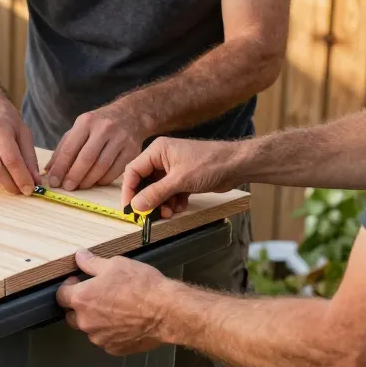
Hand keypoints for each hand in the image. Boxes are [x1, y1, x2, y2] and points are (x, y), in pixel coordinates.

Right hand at [0, 92, 41, 194]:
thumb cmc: (3, 117)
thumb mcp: (22, 130)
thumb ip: (29, 156)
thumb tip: (34, 181)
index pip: (11, 160)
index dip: (22, 178)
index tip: (30, 189)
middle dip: (11, 186)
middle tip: (20, 190)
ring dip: (0, 184)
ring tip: (10, 181)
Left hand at [45, 104, 146, 190]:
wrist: (130, 115)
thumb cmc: (99, 124)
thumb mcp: (79, 128)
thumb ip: (63, 148)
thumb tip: (49, 171)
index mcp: (86, 122)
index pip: (70, 148)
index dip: (60, 168)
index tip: (54, 182)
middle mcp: (104, 129)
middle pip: (86, 159)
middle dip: (74, 176)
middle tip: (67, 187)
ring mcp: (120, 139)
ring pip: (101, 167)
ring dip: (88, 181)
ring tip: (80, 186)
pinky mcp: (132, 151)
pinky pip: (115, 172)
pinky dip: (102, 180)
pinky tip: (95, 181)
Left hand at [55, 249, 168, 355]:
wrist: (166, 311)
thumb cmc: (141, 286)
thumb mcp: (115, 264)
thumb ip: (92, 263)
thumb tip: (80, 256)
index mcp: (82, 299)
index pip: (60, 295)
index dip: (69, 287)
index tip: (79, 282)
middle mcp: (86, 321)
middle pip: (72, 315)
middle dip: (80, 306)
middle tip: (98, 295)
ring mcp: (99, 337)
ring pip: (90, 328)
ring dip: (96, 320)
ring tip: (116, 308)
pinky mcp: (114, 348)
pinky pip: (106, 339)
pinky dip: (111, 331)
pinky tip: (125, 321)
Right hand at [121, 137, 243, 214]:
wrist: (236, 165)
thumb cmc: (209, 164)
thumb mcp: (179, 181)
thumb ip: (156, 193)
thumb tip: (137, 205)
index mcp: (157, 151)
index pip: (133, 171)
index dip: (129, 190)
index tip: (129, 208)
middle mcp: (162, 158)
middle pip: (145, 182)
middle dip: (148, 199)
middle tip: (149, 215)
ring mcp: (173, 168)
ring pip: (158, 189)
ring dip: (162, 203)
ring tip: (168, 213)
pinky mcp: (183, 178)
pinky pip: (170, 192)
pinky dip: (173, 201)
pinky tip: (180, 206)